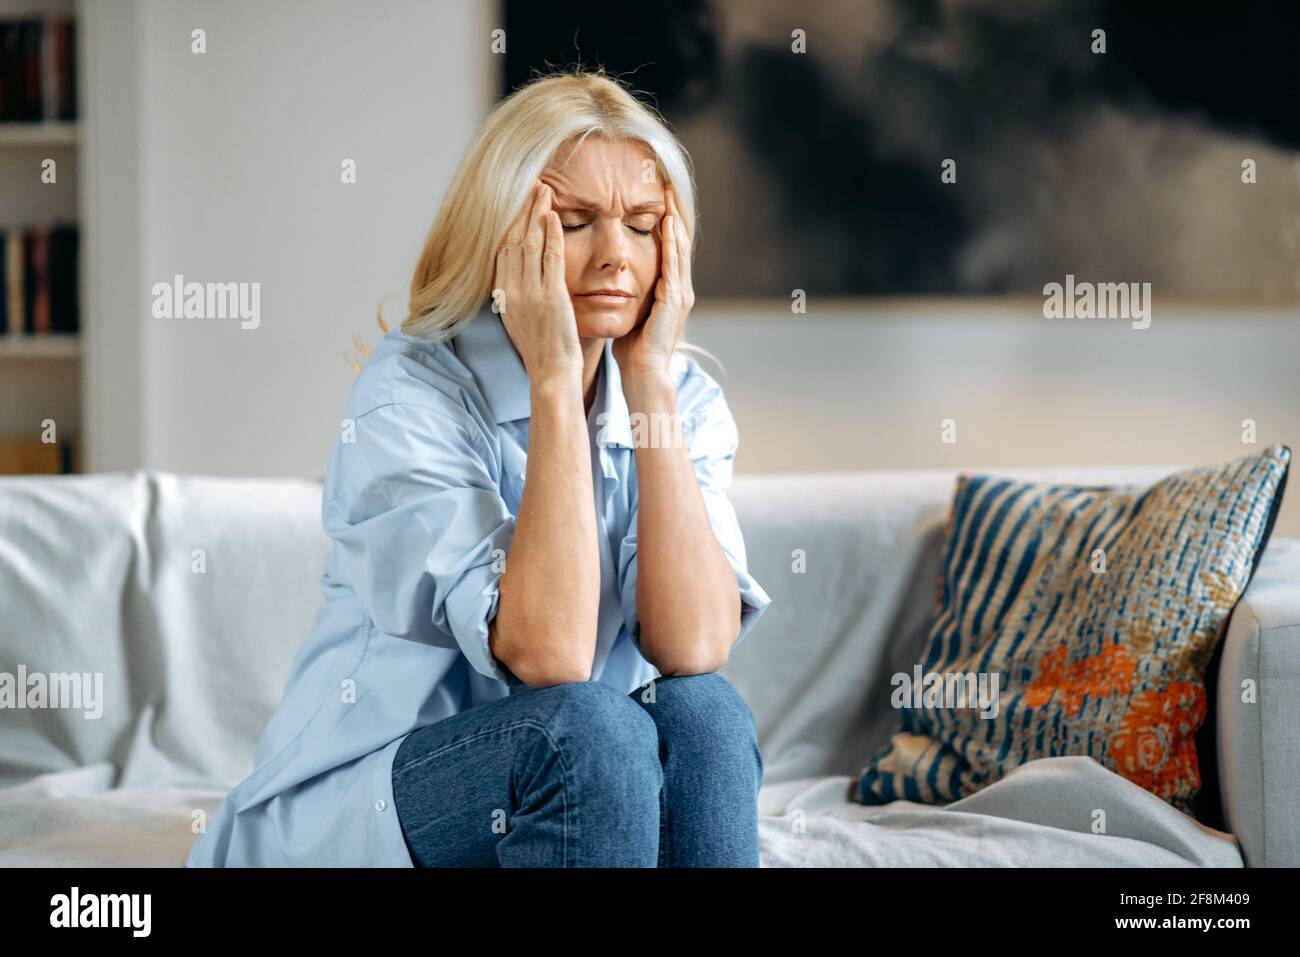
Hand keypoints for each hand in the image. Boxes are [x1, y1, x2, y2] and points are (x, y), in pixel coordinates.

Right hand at [492, 180, 581, 381]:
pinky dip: (551, 235)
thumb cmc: (541, 350)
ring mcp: (531, 293)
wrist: (551, 374)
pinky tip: (553, 216)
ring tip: (543, 190)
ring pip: (530, 243)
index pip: (502, 250)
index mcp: (504, 295)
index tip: (517, 203)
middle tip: (531, 185)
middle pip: (514, 240)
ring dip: (536, 213)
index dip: (509, 223)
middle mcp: (513, 290)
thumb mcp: (520, 320)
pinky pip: (550, 258)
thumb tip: (514, 279)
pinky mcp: (552, 297)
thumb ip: (516, 296)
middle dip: (522, 210)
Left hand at [613, 181, 693, 379]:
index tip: (655, 197)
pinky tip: (668, 224)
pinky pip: (674, 265)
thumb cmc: (632, 346)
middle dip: (672, 212)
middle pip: (677, 242)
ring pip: (679, 248)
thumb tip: (611, 276)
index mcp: (668, 289)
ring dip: (675, 220)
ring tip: (669, 196)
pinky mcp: (674, 300)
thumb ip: (628, 291)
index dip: (663, 222)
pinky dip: (672, 243)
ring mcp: (679, 293)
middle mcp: (678, 288)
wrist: (643, 371)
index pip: (667, 248)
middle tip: (666, 184)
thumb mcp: (630, 310)